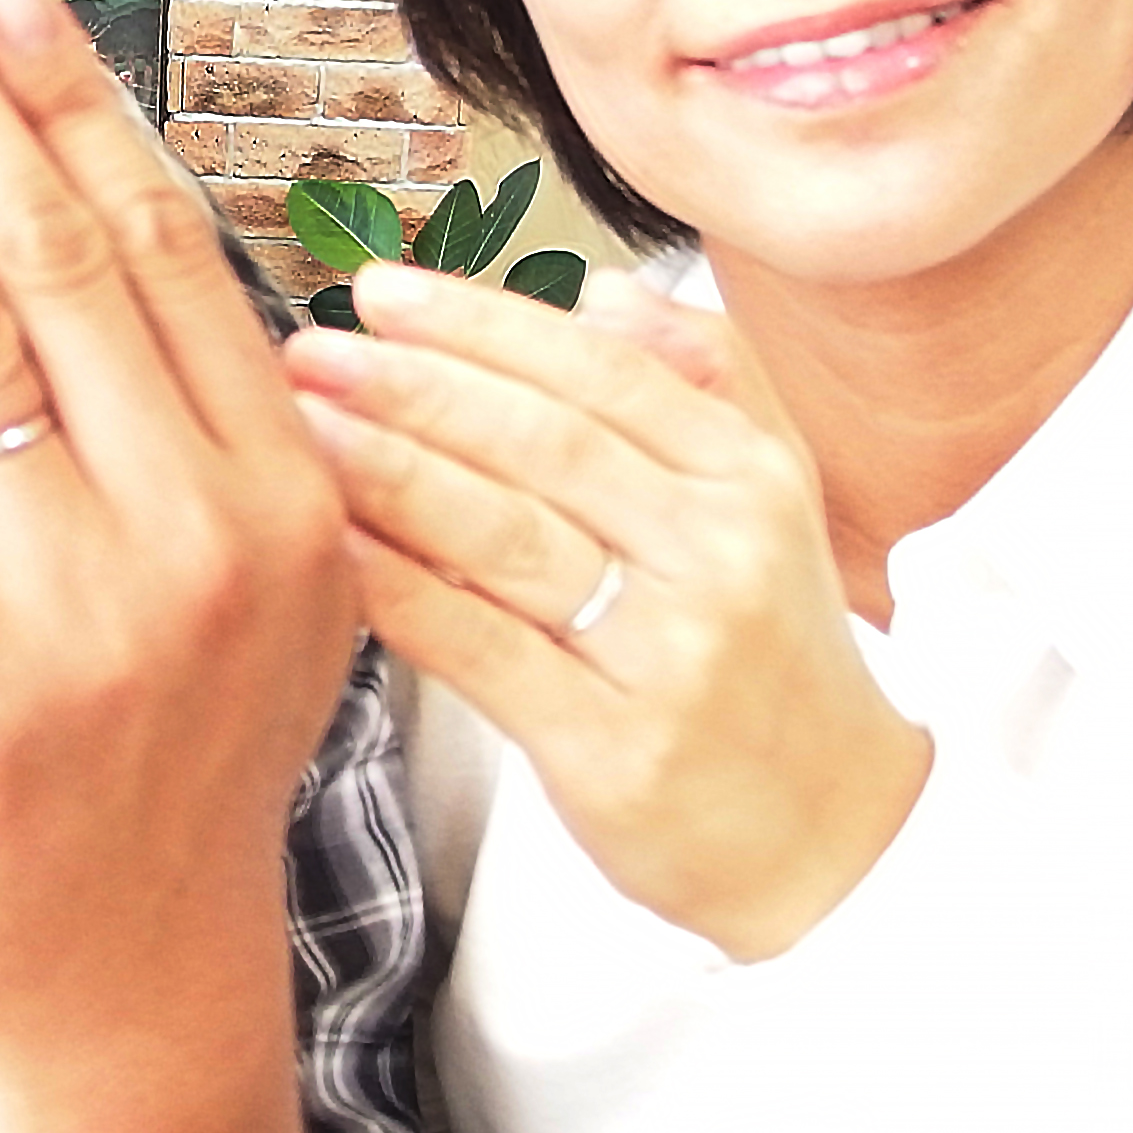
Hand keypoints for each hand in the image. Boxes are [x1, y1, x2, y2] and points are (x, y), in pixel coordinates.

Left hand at [0, 0, 358, 1083]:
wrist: (127, 1000)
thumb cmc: (158, 774)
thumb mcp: (235, 593)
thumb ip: (184, 426)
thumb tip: (83, 217)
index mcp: (285, 494)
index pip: (162, 251)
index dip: (71, 105)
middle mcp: (203, 532)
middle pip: (59, 262)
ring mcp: (85, 608)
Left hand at [279, 263, 927, 960]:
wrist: (831, 841)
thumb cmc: (772, 661)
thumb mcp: (778, 505)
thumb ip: (714, 380)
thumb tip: (611, 290)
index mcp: (752, 478)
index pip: (602, 371)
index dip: (483, 323)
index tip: (384, 291)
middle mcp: (718, 555)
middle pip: (544, 442)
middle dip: (415, 385)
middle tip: (312, 348)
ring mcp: (668, 655)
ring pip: (505, 535)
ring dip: (389, 470)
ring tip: (301, 426)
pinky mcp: (613, 749)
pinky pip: (481, 647)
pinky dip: (399, 589)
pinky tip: (330, 546)